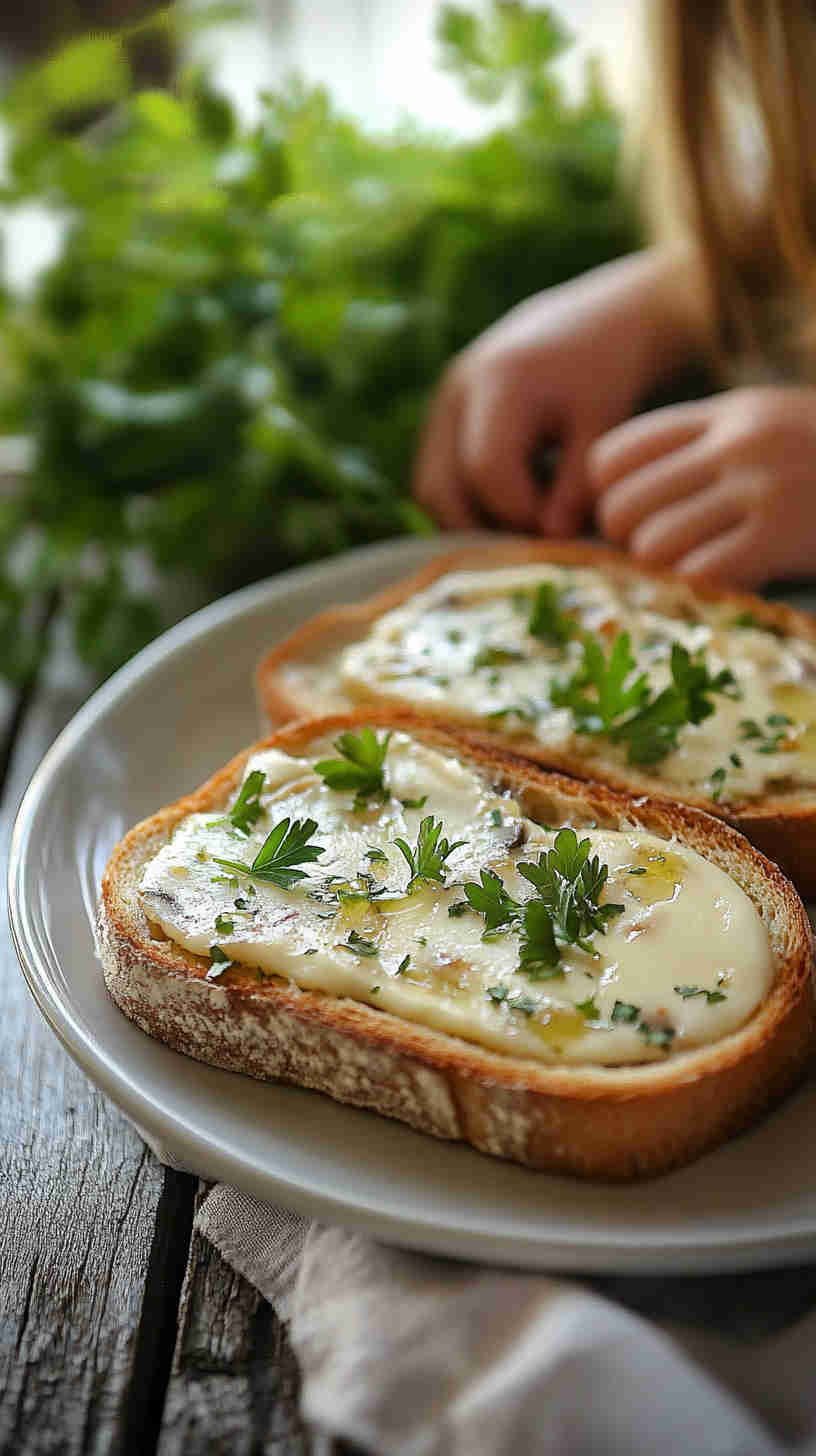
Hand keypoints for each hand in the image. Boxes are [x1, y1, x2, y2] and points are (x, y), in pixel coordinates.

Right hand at [412, 250, 703, 537]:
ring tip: (527, 531)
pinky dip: (470, 504)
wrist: (601, 320)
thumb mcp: (604, 424)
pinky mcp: (444, 418)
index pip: (486, 470)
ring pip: (431, 489)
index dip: (520, 514)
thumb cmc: (611, 372)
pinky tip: (519, 509)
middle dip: (482, 531)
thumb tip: (550, 542)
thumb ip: (578, 484)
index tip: (562, 533)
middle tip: (533, 550)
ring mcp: (442, 404)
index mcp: (498, 380)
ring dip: (471, 522)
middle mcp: (456, 391)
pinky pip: (439, 478)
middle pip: (438, 488)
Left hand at [590, 387, 815, 587]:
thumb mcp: (774, 427)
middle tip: (662, 552)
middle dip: (628, 541)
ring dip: (665, 570)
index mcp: (726, 414)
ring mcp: (760, 486)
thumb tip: (634, 493)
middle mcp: (735, 443)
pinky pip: (700, 572)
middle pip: (622, 503)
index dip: (610, 497)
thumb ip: (710, 447)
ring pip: (653, 542)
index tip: (639, 517)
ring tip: (696, 570)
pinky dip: (703, 588)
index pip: (615, 454)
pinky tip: (727, 584)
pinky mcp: (783, 533)